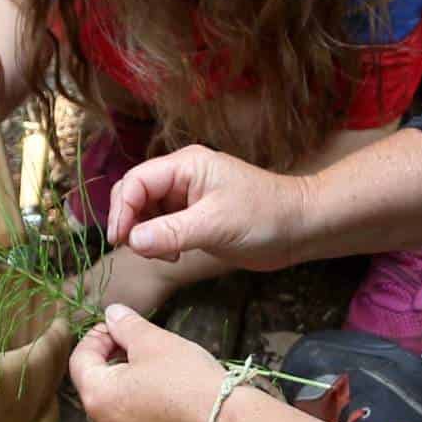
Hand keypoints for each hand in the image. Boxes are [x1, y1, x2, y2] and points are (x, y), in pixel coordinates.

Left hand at [68, 304, 233, 421]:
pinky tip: (173, 413)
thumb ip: (127, 326)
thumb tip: (112, 315)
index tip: (117, 329)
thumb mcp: (156, 342)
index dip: (97, 338)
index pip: (80, 360)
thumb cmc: (192, 382)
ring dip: (132, 398)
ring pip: (120, 419)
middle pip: (99, 391)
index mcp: (98, 397)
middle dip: (115, 368)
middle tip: (141, 351)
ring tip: (162, 382)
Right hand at [108, 145, 313, 270]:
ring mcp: (187, 196)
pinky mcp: (194, 216)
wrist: (301, 227)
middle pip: (135, 194)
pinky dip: (159, 241)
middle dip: (130, 221)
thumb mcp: (215, 225)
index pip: (136, 181)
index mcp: (185, 165)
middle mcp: (182, 177)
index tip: (121, 240)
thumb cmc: (264, 217)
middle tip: (136, 249)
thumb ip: (170, 232)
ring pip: (146, 212)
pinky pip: (162, 225)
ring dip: (145, 235)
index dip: (122, 210)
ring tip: (165, 255)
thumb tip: (131, 241)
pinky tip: (174, 255)